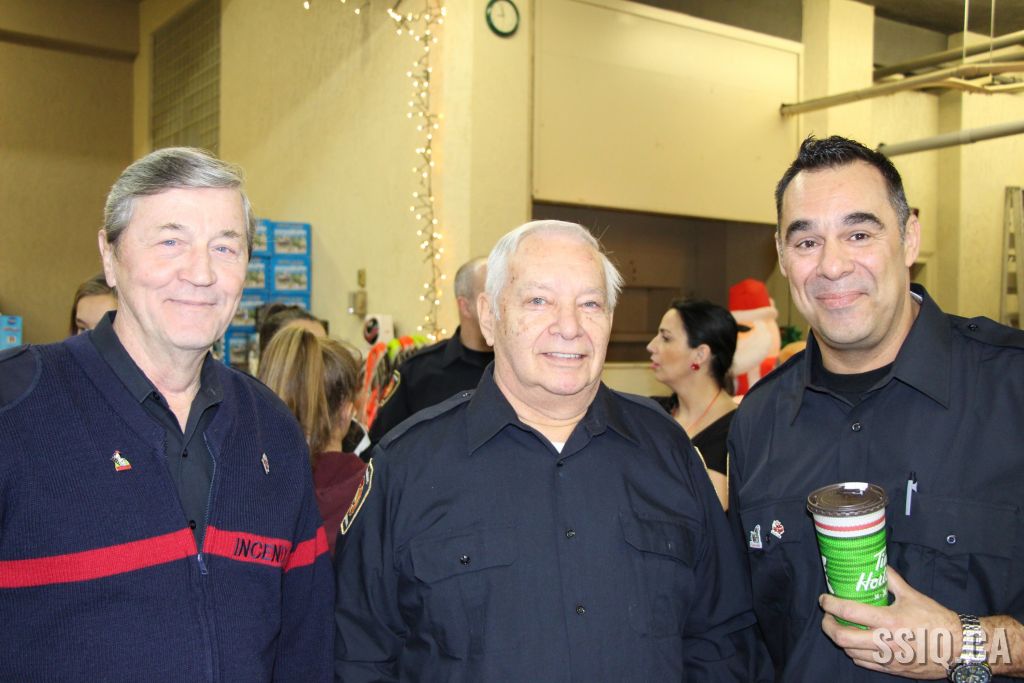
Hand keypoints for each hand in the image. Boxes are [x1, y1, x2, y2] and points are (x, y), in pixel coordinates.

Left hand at [819, 566, 959, 678]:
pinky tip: (856, 643)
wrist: (957, 648)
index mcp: (888, 620)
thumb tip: (879, 565)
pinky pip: (864, 663)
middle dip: (828, 625)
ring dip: (841, 639)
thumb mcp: (913, 595)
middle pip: (842, 638)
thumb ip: (892, 580)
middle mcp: (885, 641)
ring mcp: (887, 658)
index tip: (824, 599)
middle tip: (828, 616)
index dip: (830, 604)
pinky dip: (854, 653)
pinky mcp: (892, 669)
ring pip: (850, 652)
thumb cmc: (936, 619)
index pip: (849, 611)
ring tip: (841, 627)